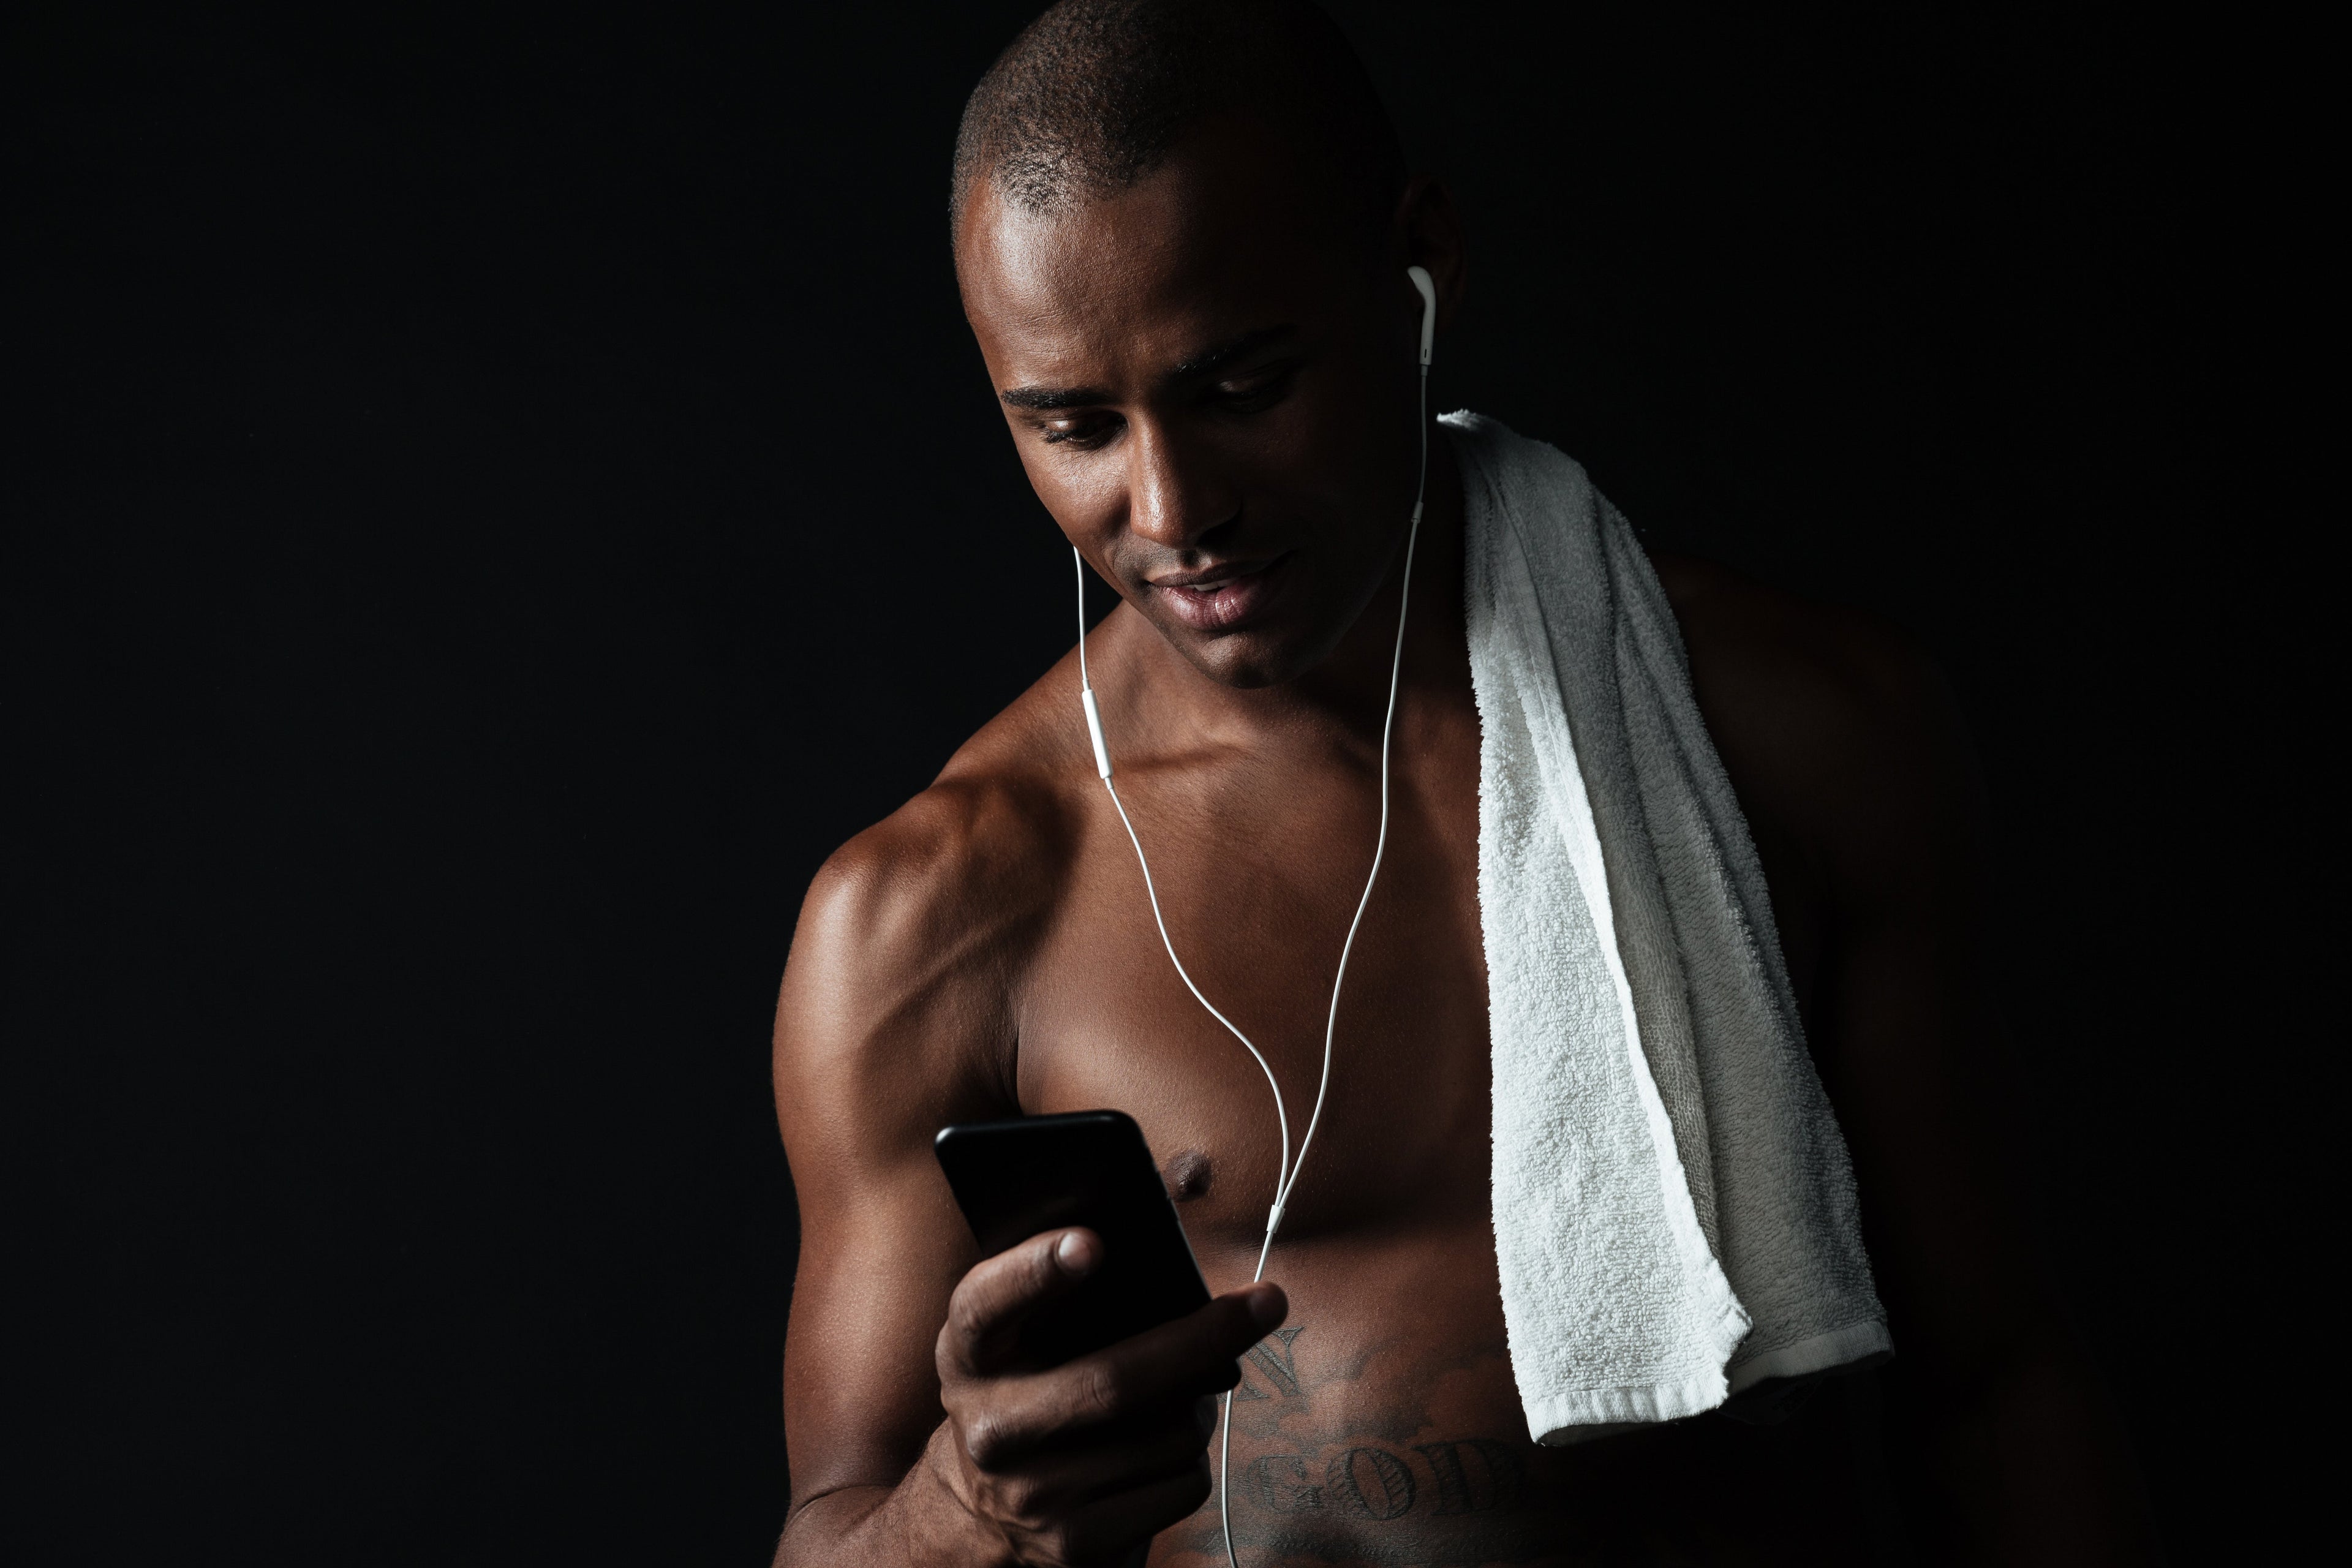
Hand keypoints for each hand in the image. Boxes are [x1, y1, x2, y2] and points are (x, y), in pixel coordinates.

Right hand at [929, 1227, 1286, 1566]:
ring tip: (1188, 1389)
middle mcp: (988, 1426)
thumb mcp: (1033, 1323)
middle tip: (1268, 1301)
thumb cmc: (1035, 1379)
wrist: (987, 1513)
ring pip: (1165, 1433)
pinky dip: (1193, 1459)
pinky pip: (1180, 1486)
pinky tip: (1165, 1447)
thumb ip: (1099, 1250)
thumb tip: (1194, 1185)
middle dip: (1204, 1336)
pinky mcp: (1075, 1545)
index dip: (1036, 1270)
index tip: (1094, 1241)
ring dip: (1200, 1405)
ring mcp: (1030, 1494)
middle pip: (1113, 1379)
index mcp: (969, 1352)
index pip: (987, 1302)